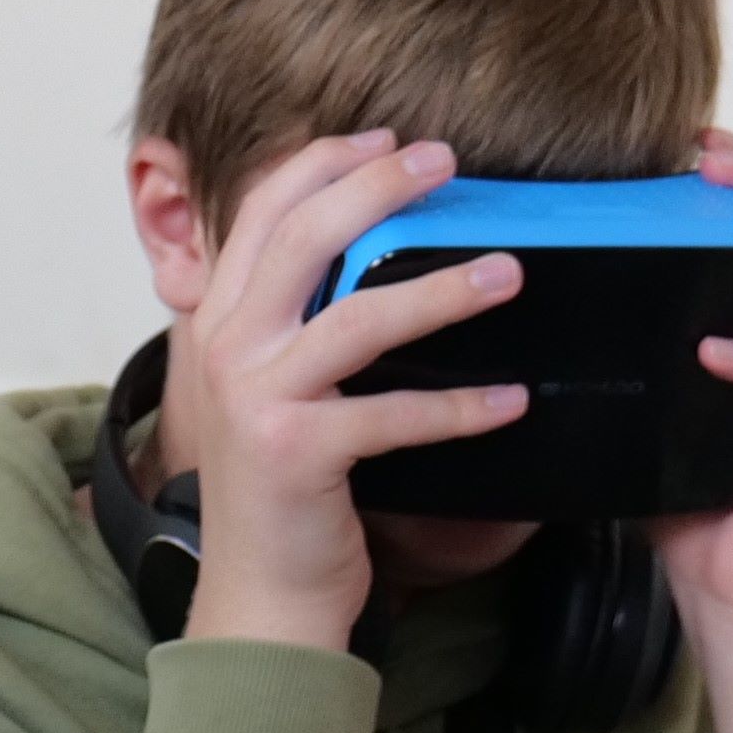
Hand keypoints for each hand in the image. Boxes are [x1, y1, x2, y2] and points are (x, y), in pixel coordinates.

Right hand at [157, 133, 527, 654]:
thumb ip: (303, 319)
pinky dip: (459, 407)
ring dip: (441, 290)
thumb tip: (381, 251)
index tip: (391, 140)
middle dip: (380, 187)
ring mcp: (257, 397)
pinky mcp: (295, 452)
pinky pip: (393, 414)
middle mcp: (228, 347)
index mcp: (222, 318)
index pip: (264, 211)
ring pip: (358, 316)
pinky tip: (511, 398)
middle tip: (448, 163)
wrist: (260, 592)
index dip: (326, 163)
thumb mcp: (278, 385)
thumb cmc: (285, 487)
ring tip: (507, 273)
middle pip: (306, 237)